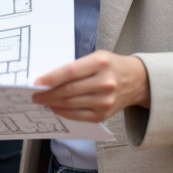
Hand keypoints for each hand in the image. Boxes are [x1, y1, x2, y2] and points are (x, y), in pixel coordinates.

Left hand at [31, 50, 150, 122]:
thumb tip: (49, 79)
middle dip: (48, 94)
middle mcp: (104, 83)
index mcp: (100, 63)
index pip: (70, 72)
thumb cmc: (111, 66)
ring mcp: (105, 101)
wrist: (137, 81)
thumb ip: (76, 66)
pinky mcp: (104, 115)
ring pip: (72, 104)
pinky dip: (64, 112)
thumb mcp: (96, 57)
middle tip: (35, 95)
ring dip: (53, 104)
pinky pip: (79, 116)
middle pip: (69, 91)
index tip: (36, 83)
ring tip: (42, 101)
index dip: (51, 78)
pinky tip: (55, 108)